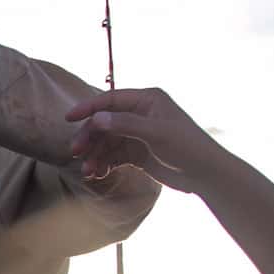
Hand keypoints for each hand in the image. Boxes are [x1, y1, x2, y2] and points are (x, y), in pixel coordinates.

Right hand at [66, 88, 223, 191]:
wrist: (204, 174)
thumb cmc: (186, 146)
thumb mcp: (156, 133)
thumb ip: (125, 124)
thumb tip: (96, 118)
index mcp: (147, 100)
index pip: (110, 100)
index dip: (89, 108)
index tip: (69, 118)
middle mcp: (140, 114)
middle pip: (104, 123)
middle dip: (89, 138)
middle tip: (76, 152)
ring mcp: (137, 134)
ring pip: (106, 142)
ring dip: (94, 155)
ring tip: (88, 171)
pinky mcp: (137, 152)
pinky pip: (112, 155)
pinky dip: (103, 163)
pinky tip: (98, 173)